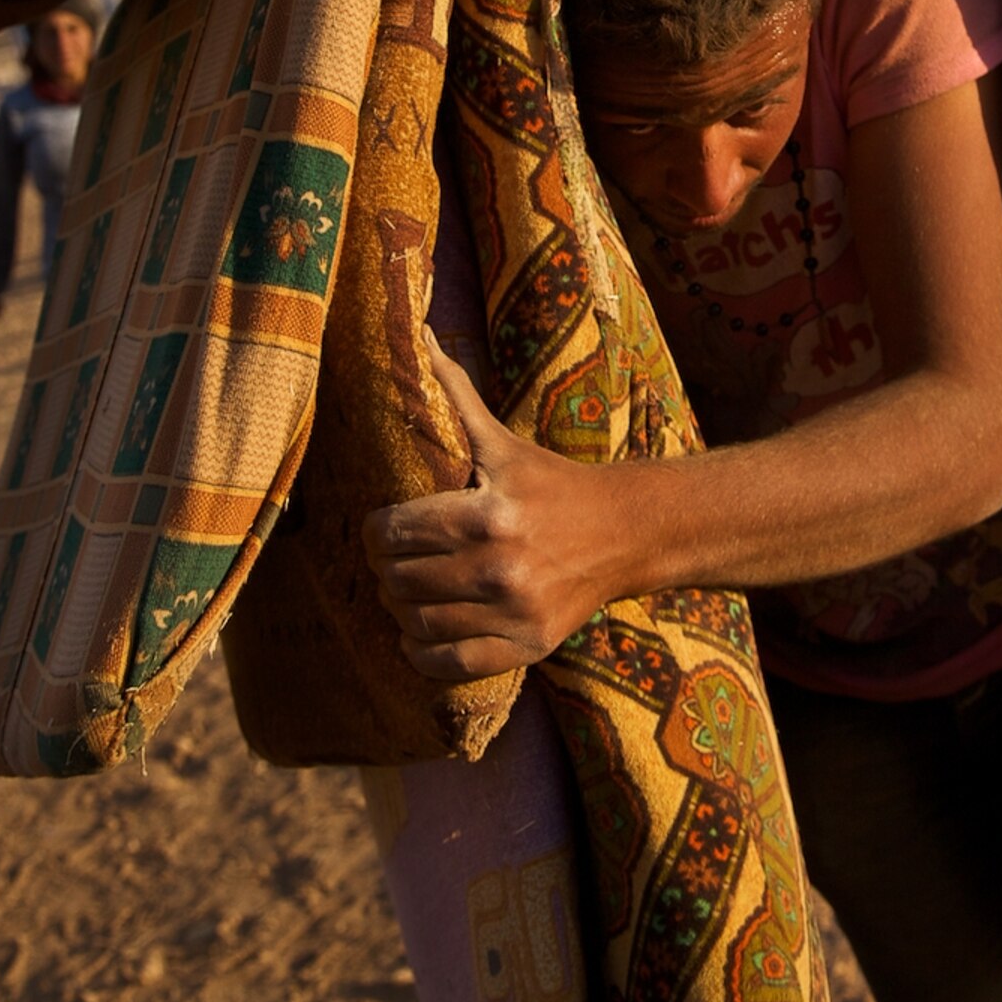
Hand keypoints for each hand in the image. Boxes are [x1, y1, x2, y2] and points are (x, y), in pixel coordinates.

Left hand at [362, 339, 622, 681]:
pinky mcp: (528, 646)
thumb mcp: (502, 440)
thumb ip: (454, 393)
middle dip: (386, 569)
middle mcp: (498, 568)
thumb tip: (421, 336)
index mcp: (486, 513)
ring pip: (418, 625)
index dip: (375, 531)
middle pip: (399, 581)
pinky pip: (449, 665)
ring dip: (401, 611)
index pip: (391, 533)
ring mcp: (514, 613)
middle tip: (393, 559)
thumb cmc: (553, 483)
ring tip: (407, 594)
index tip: (383, 527)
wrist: (626, 532)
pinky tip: (420, 634)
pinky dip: (423, 654)